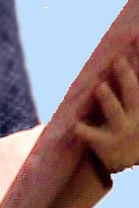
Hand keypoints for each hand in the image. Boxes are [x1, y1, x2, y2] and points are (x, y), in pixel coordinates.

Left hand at [75, 52, 138, 172]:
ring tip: (100, 87)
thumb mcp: (136, 110)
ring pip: (116, 113)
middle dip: (126, 76)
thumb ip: (130, 91)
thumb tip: (123, 61)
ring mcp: (122, 130)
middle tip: (117, 60)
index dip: (138, 64)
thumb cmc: (132, 130)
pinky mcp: (106, 144)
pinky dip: (84, 130)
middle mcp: (136, 116)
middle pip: (133, 93)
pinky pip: (93, 136)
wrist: (130, 162)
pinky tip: (75, 125)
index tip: (133, 45)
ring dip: (108, 99)